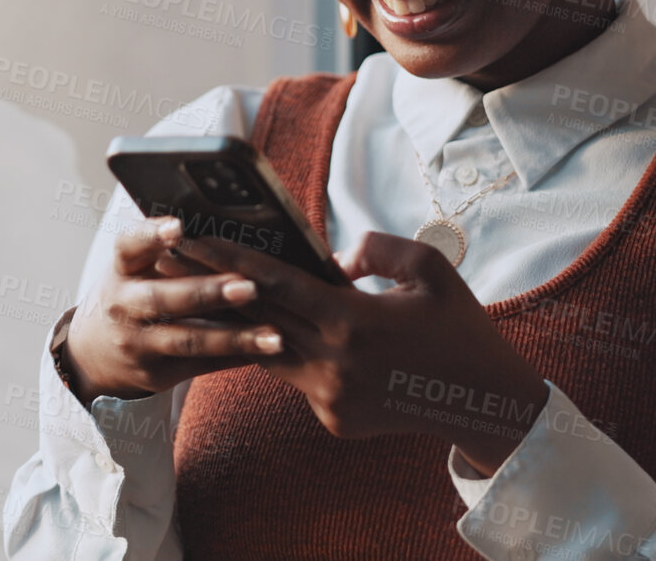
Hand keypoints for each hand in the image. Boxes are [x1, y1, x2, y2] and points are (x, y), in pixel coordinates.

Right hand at [63, 216, 286, 405]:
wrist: (97, 352)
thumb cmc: (133, 292)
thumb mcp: (135, 266)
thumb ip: (165, 247)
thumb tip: (225, 220)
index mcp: (121, 269)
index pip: (129, 246)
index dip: (151, 237)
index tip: (178, 228)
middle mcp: (123, 306)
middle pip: (162, 299)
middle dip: (206, 293)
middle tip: (248, 287)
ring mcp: (137, 344)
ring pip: (188, 340)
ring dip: (233, 337)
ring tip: (273, 335)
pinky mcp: (155, 373)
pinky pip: (201, 365)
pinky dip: (236, 357)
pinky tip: (268, 353)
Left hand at [175, 230, 549, 475]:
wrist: (483, 402)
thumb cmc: (460, 328)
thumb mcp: (430, 270)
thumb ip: (377, 249)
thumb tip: (334, 259)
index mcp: (353, 321)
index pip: (274, 283)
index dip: (227, 257)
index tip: (189, 237)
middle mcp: (332, 364)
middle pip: (257, 318)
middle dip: (213, 285)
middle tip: (173, 257)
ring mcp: (329, 398)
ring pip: (270, 351)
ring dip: (244, 323)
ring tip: (210, 292)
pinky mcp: (332, 419)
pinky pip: (299, 377)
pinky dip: (292, 353)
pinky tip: (274, 334)